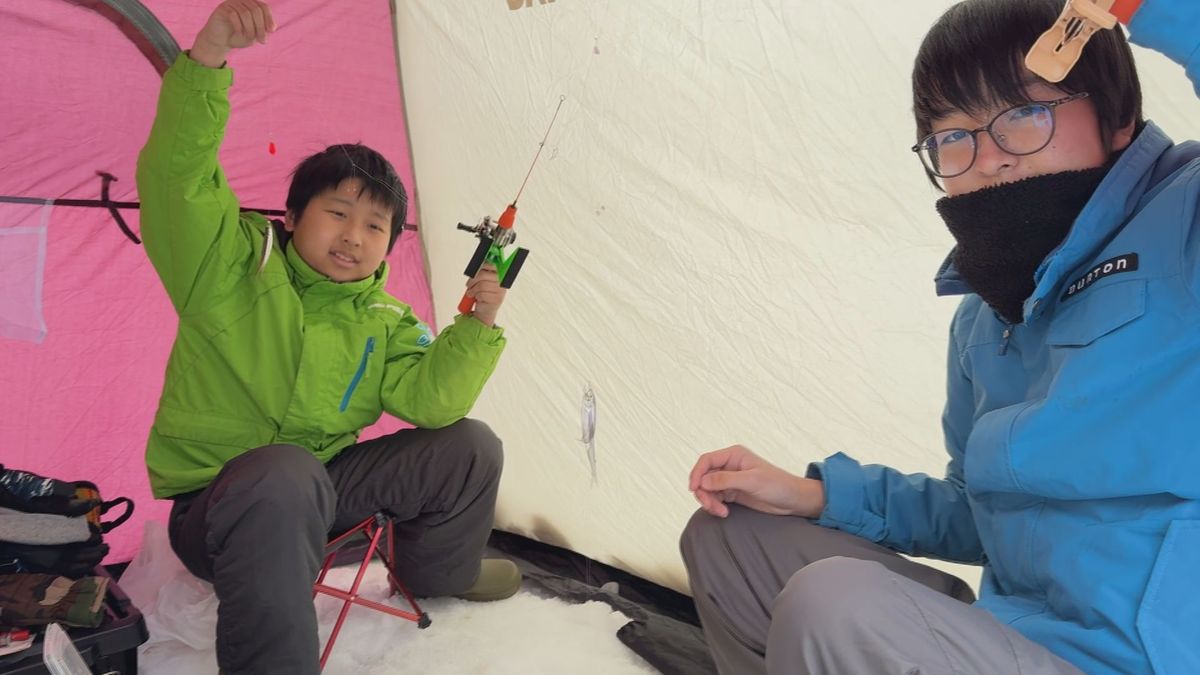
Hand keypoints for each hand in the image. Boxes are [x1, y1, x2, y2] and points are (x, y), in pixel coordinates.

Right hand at [190, 0, 276, 67]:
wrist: (220, 42)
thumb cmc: (238, 37)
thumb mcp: (254, 35)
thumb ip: (263, 30)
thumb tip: (273, 27)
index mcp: (251, 5)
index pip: (264, 7)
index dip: (269, 18)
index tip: (271, 31)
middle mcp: (242, 1)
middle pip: (256, 10)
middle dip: (260, 27)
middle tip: (262, 40)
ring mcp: (231, 3)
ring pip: (245, 13)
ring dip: (250, 28)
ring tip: (250, 39)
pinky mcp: (222, 8)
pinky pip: (233, 14)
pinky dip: (238, 26)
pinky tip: (239, 33)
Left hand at [466, 264, 506, 326]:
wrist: (485, 310)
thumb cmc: (482, 294)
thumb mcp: (481, 282)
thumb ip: (481, 273)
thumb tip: (475, 266)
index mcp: (499, 275)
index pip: (492, 265)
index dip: (482, 266)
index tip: (474, 271)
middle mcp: (501, 282)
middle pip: (483, 275)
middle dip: (472, 280)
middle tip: (468, 285)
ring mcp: (500, 291)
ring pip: (481, 285)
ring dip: (472, 290)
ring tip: (471, 293)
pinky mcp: (497, 299)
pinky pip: (482, 294)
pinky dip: (476, 296)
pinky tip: (477, 298)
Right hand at [688, 444, 824, 518]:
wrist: (792, 500)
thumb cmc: (778, 485)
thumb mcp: (752, 480)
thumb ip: (726, 479)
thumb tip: (703, 481)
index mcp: (734, 455)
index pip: (706, 460)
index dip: (697, 473)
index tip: (694, 489)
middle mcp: (729, 466)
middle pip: (704, 477)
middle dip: (704, 492)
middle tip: (710, 506)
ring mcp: (730, 480)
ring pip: (708, 490)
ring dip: (709, 502)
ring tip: (720, 512)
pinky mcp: (733, 493)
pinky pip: (715, 498)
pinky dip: (715, 506)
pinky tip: (724, 512)